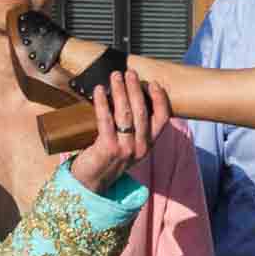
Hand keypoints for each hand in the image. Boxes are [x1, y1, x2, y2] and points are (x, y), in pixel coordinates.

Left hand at [69, 71, 171, 193]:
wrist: (91, 182)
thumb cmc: (108, 159)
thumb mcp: (128, 145)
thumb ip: (133, 128)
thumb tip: (127, 95)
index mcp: (148, 145)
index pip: (162, 119)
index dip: (160, 99)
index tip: (153, 83)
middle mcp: (141, 147)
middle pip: (142, 112)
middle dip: (135, 89)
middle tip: (129, 73)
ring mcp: (126, 149)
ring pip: (126, 114)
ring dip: (121, 91)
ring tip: (115, 76)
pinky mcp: (108, 149)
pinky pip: (106, 120)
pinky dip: (102, 103)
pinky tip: (99, 91)